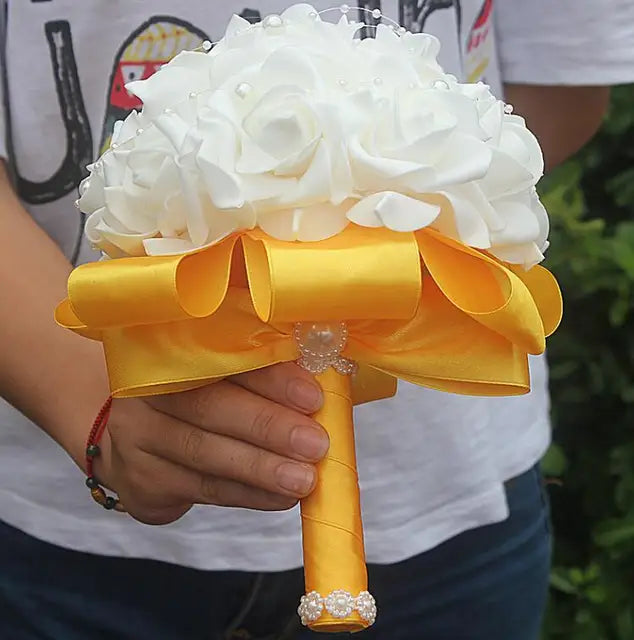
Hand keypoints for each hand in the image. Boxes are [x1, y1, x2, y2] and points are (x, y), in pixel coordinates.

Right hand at [95, 363, 326, 524]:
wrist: (139, 438)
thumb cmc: (200, 396)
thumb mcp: (220, 373)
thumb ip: (261, 370)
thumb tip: (325, 376)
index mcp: (171, 349)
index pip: (223, 359)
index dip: (270, 378)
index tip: (313, 397)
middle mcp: (145, 389)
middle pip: (208, 407)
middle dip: (268, 426)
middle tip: (315, 444)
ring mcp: (136, 436)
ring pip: (205, 453)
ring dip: (261, 469)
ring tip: (305, 479)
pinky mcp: (143, 479)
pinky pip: (203, 488)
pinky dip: (248, 494)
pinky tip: (281, 497)